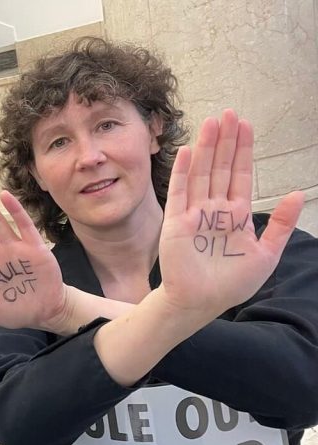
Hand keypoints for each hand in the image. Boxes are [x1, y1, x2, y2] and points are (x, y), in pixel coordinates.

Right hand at [158, 109, 302, 316]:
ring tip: (212, 122)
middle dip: (226, 141)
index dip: (243, 151)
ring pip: (202, 174)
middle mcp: (214, 210)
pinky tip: (189, 150)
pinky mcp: (176, 223)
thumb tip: (296, 194)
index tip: (245, 126)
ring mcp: (194, 215)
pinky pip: (180, 192)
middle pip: (221, 168)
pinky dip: (184, 171)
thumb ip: (280, 224)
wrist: (201, 302)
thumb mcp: (266, 254)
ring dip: (207, 148)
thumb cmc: (231, 284)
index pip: (240, 175)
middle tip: (229, 113)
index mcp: (236, 216)